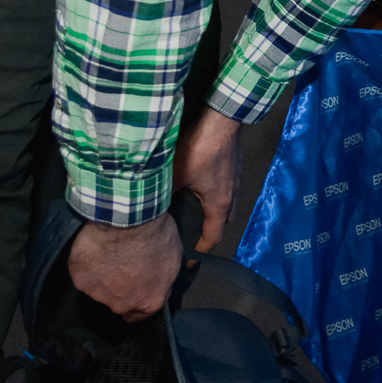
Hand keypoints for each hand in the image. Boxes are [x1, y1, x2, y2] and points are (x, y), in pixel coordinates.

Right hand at [68, 214, 182, 320]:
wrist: (129, 221)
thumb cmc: (157, 237)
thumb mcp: (172, 261)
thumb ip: (161, 281)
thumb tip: (155, 286)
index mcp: (149, 302)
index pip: (139, 315)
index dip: (138, 301)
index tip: (136, 287)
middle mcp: (121, 305)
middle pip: (118, 302)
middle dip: (120, 287)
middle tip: (123, 263)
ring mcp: (97, 294)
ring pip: (99, 289)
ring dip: (103, 274)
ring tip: (109, 251)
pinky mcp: (79, 279)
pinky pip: (83, 274)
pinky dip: (87, 264)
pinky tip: (95, 248)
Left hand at [172, 107, 241, 253]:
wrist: (221, 118)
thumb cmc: (199, 148)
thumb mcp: (173, 175)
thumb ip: (162, 195)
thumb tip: (145, 209)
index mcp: (218, 203)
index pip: (212, 237)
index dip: (201, 252)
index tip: (190, 263)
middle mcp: (232, 193)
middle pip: (224, 222)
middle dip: (209, 233)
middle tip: (192, 239)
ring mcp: (235, 177)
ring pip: (227, 204)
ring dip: (214, 213)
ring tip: (196, 215)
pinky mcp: (234, 164)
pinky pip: (227, 188)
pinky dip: (216, 196)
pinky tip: (202, 187)